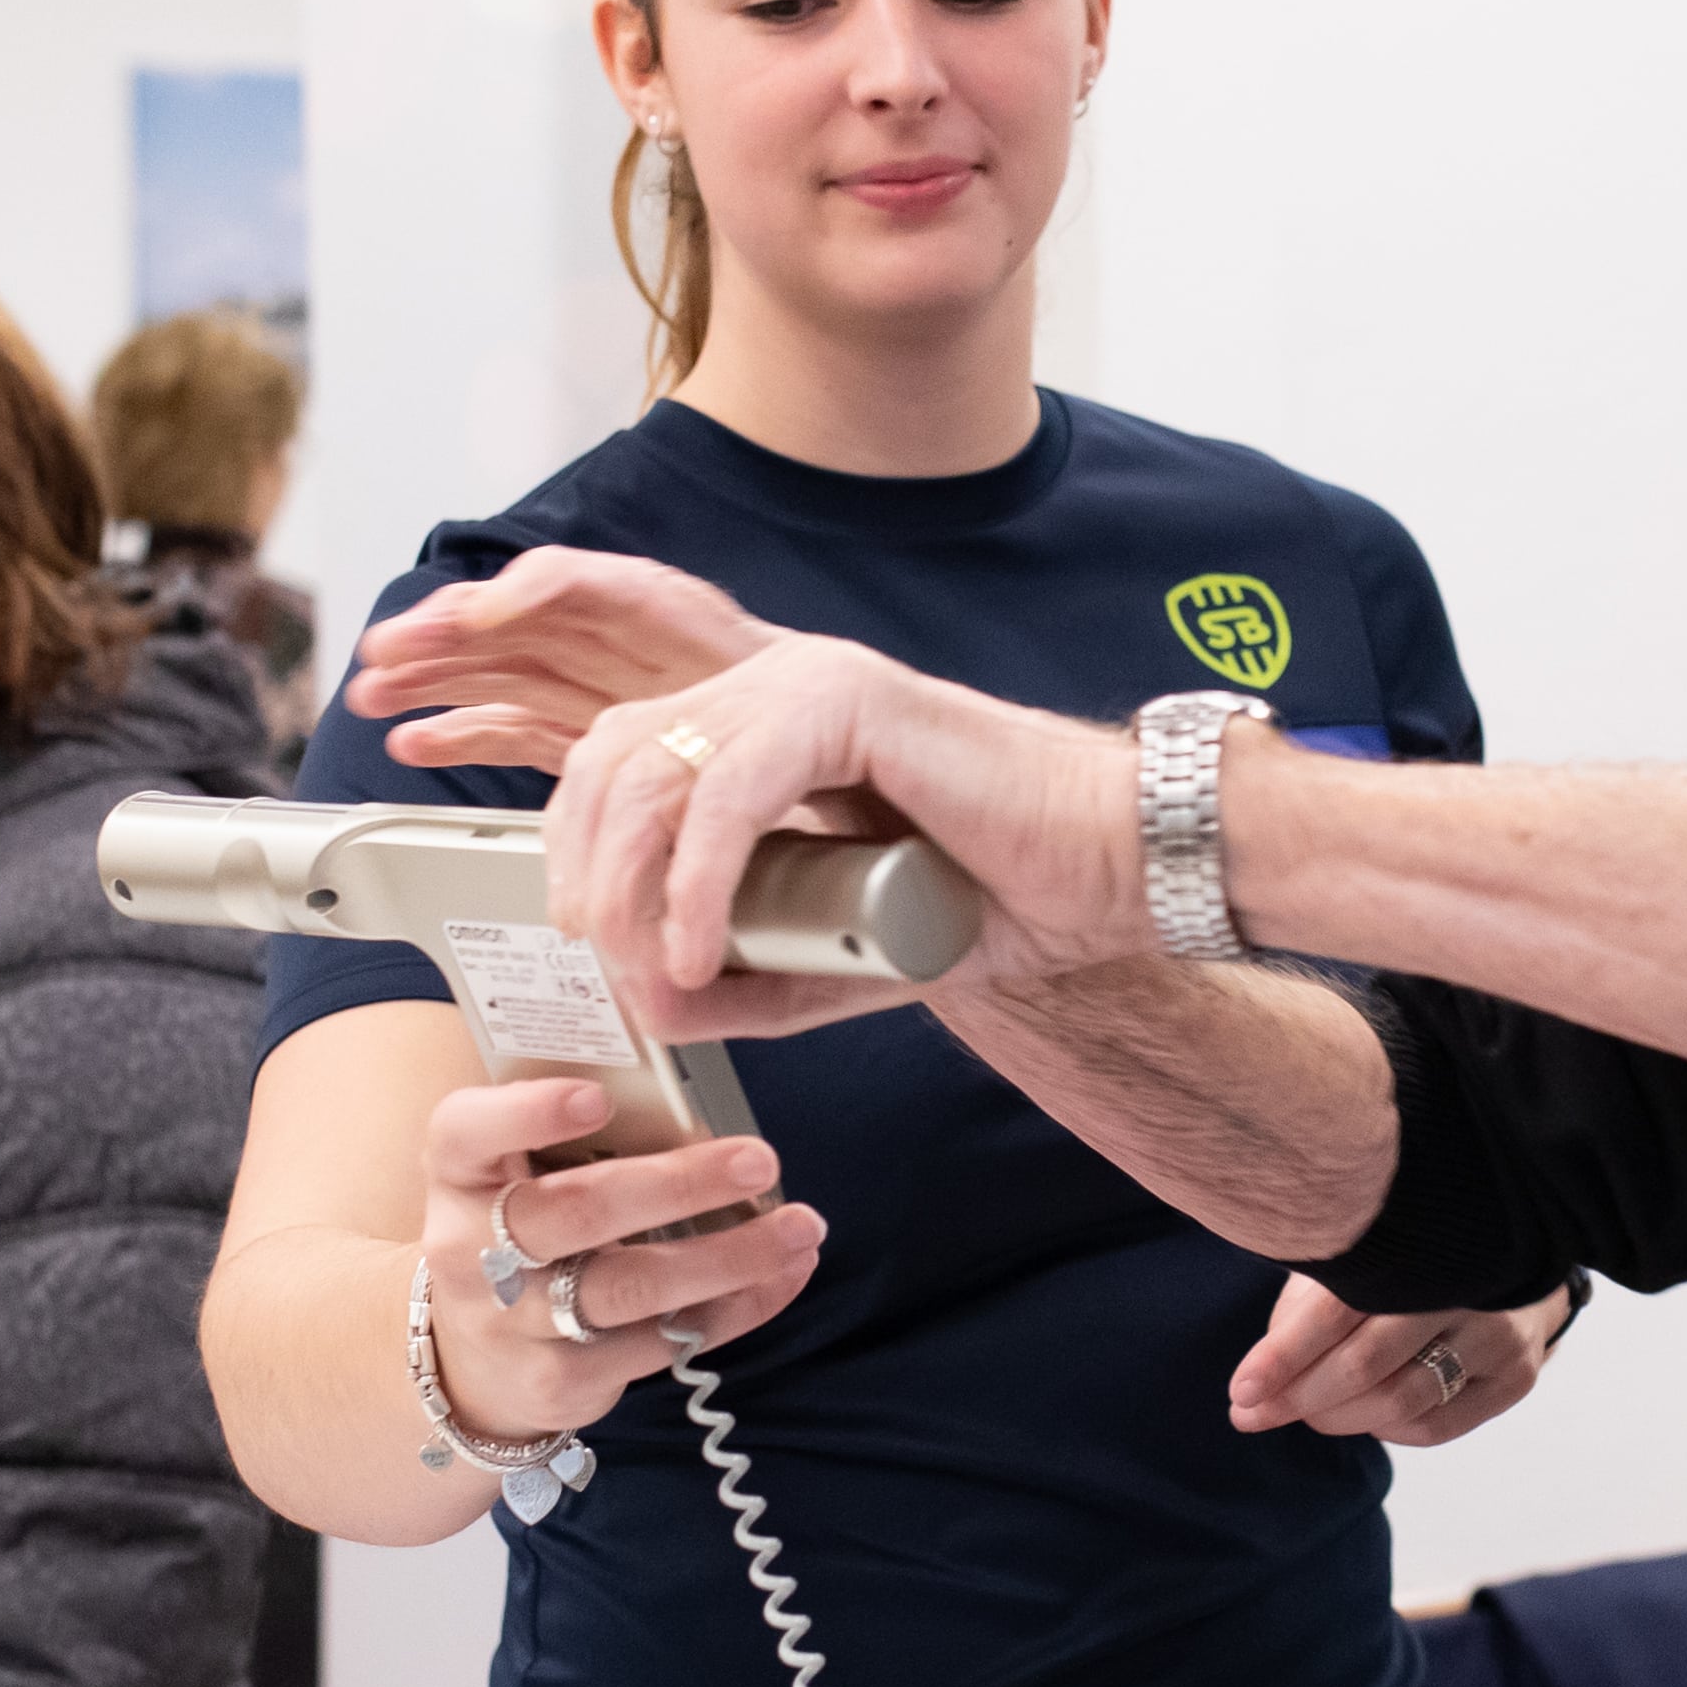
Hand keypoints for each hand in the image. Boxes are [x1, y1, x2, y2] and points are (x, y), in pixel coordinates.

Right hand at [355, 549, 818, 784]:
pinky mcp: (596, 736)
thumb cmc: (834, 730)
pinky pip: (517, 726)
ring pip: (505, 673)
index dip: (527, 593)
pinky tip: (417, 740)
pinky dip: (464, 732)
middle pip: (523, 623)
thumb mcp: (794, 695)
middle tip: (384, 651)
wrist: (870, 780)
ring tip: (374, 692)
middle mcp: (634, 647)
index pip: (589, 586)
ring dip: (436, 678)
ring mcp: (609, 690)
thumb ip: (724, 681)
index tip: (481, 613)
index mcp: (683, 622)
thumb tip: (683, 700)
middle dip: (448, 633)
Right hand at [421, 1072, 826, 1441]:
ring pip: (627, 1288)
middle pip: (573, 1213)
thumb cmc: (518, 1230)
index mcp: (458, 1174)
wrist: (471, 1361)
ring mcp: (513, 1325)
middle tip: (758, 1160)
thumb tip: (690, 1095)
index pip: (468, 1133)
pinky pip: (661, 1343)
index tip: (598, 1099)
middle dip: (674, 1185)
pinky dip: (736, 1307)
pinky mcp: (561, 1383)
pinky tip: (784, 1274)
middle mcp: (470, 1251)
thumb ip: (571, 1134)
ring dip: (727, 1258)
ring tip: (800, 1227)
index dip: (528, 1114)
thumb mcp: (514, 1172)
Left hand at [539, 637, 1152, 1036]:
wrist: (1111, 873)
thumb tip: (648, 1004)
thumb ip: (750, 977)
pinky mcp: (849, 702)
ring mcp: (810, 682)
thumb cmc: (999, 901)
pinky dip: (699, 880)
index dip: (575, 845)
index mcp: (763, 722)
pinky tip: (696, 951)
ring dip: (629, 881)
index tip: (584, 939)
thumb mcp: (839, 958)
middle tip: (602, 961)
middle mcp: (774, 685)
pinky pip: (734, 790)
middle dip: (583, 864)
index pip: (619, 757)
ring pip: (660, 767)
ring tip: (652, 969)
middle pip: (616, 754)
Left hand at [1227, 1280, 1571, 1444]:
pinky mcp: (1514, 1377)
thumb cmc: (1412, 1257)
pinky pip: (1432, 1426)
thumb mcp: (1361, 1255)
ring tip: (1304, 1411)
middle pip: (1366, 1365)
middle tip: (1253, 1413)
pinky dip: (1383, 1428)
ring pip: (1398, 1402)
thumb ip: (1311, 1301)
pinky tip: (1364, 1411)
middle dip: (1297, 1396)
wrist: (1517, 1255)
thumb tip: (1258, 1379)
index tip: (1240, 1391)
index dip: (1282, 1357)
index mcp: (1415, 1242)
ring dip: (1335, 1416)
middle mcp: (1464, 1287)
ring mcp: (1497, 1336)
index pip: (1335, 1311)